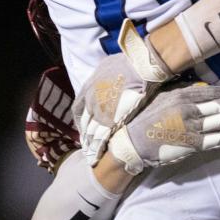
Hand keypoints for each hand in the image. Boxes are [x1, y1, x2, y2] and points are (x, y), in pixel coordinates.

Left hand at [74, 19, 175, 165]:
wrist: (142, 65)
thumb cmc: (129, 64)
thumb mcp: (108, 67)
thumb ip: (102, 79)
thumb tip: (104, 82)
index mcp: (89, 87)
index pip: (78, 108)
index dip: (80, 119)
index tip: (82, 128)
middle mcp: (91, 99)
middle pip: (84, 122)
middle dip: (84, 135)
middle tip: (86, 145)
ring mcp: (102, 109)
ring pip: (91, 132)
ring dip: (91, 144)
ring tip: (92, 155)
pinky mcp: (114, 118)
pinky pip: (102, 136)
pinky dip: (100, 146)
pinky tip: (102, 152)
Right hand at [108, 84, 219, 175]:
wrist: (131, 143)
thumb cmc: (143, 119)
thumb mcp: (160, 98)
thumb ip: (179, 91)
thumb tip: (197, 86)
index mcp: (181, 95)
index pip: (212, 92)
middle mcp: (189, 109)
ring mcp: (192, 127)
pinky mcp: (193, 144)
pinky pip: (219, 139)